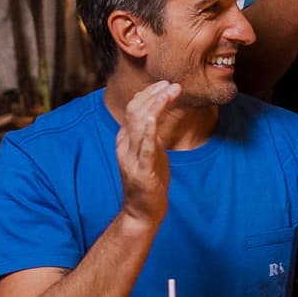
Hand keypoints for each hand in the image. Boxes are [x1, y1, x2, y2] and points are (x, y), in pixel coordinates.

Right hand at [115, 80, 178, 226]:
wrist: (142, 212)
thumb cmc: (149, 181)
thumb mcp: (149, 152)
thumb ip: (150, 134)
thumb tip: (157, 112)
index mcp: (125, 140)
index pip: (133, 108)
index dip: (148, 93)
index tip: (166, 84)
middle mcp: (125, 146)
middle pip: (135, 111)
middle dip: (153, 95)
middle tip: (172, 84)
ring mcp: (131, 159)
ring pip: (139, 124)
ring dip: (156, 105)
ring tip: (171, 92)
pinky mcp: (142, 172)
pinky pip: (145, 148)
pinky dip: (150, 130)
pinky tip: (158, 116)